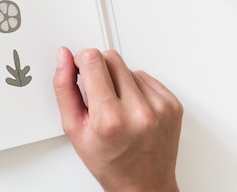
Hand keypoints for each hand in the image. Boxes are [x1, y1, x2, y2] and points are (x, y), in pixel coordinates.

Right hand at [53, 47, 182, 191]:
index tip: (79, 71)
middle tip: (97, 94)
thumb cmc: (108, 161)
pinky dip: (135, 87)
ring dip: (118, 80)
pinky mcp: (172, 104)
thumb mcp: (74, 127)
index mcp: (110, 118)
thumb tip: (64, 57)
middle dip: (98, 69)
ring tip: (116, 105)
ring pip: (128, 66)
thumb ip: (64, 88)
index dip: (80, 61)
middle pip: (111, 58)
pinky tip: (131, 107)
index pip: (92, 60)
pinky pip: (146, 77)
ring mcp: (159, 107)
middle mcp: (138, 111)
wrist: (144, 185)